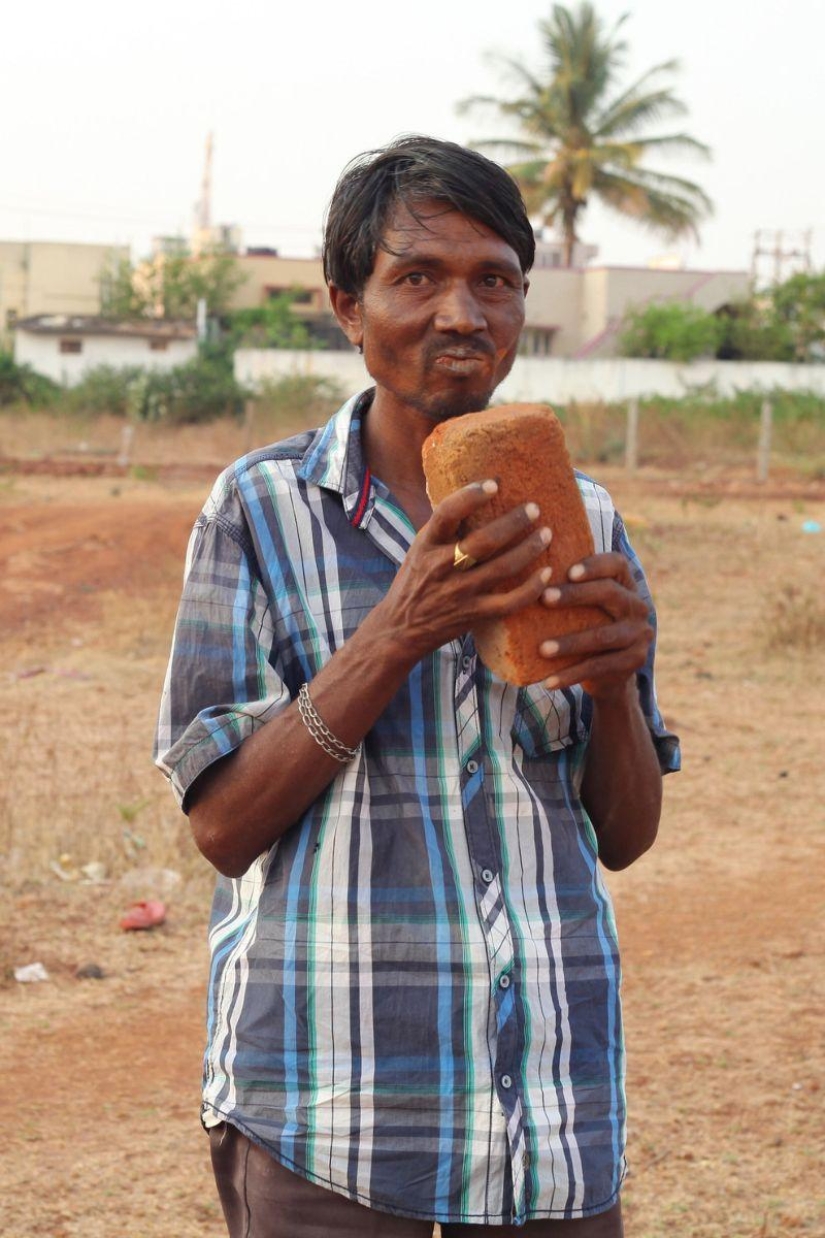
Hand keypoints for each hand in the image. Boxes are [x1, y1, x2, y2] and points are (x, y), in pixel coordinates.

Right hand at [382, 481, 552, 661]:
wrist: (399, 630)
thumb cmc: (412, 584)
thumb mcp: (419, 551)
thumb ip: (443, 530)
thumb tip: (472, 495)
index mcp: (426, 545)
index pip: (446, 514)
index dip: (470, 496)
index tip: (493, 484)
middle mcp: (442, 568)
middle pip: (485, 541)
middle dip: (514, 522)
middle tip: (534, 508)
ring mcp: (459, 594)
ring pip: (503, 568)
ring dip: (529, 549)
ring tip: (546, 533)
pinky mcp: (473, 615)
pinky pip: (509, 602)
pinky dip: (532, 588)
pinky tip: (547, 574)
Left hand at [539, 553, 652, 698]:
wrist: (609, 671)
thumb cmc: (587, 626)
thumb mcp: (583, 606)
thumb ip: (569, 588)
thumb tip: (525, 576)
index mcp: (626, 585)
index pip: (617, 564)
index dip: (595, 565)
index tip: (568, 572)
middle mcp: (638, 607)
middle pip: (609, 593)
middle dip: (575, 595)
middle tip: (544, 599)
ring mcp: (639, 635)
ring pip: (602, 636)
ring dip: (570, 643)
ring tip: (542, 649)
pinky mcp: (634, 661)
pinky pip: (598, 667)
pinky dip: (571, 675)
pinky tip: (548, 682)